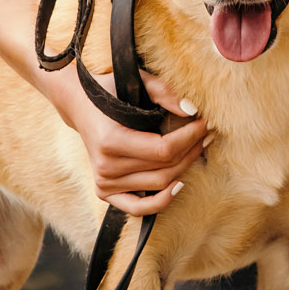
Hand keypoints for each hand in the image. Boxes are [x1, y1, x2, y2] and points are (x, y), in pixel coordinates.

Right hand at [58, 65, 208, 215]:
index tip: (206, 123)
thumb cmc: (111, 90)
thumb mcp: (136, 81)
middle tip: (207, 134)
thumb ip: (164, 92)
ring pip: (159, 185)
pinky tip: (179, 185)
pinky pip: (138, 208)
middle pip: (165, 169)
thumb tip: (192, 110)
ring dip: (184, 168)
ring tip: (198, 149)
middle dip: (192, 150)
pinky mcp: (104, 191)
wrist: (80, 105)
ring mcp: (104, 182)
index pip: (164, 150)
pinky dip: (161, 202)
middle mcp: (106, 167)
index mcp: (110, 141)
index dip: (191, 138)